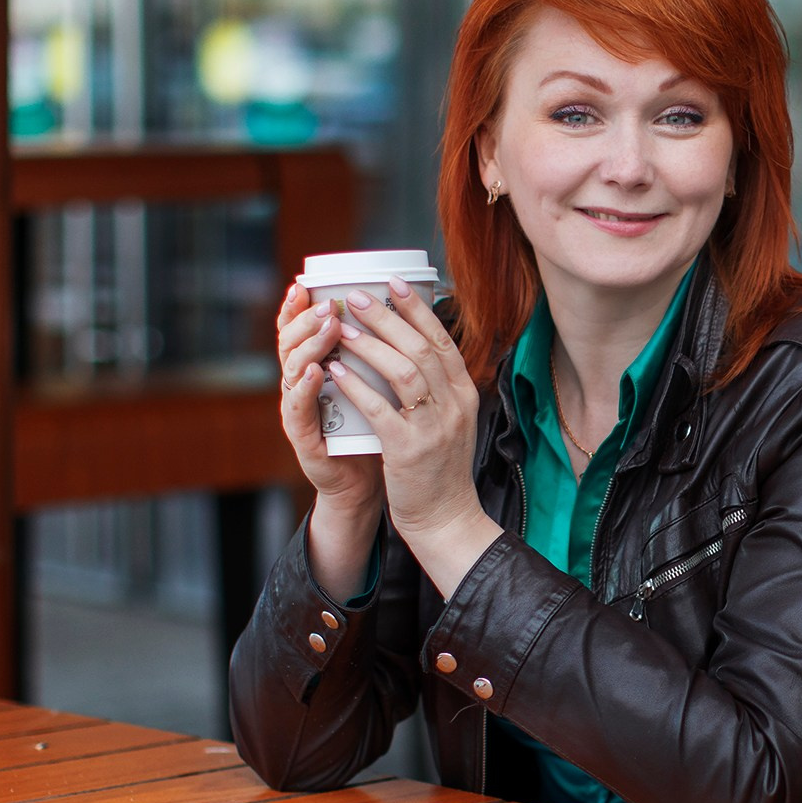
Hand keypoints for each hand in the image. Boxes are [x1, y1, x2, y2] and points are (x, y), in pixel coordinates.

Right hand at [275, 283, 384, 519]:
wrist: (366, 486)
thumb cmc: (373, 432)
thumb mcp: (374, 387)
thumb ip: (374, 356)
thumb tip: (399, 313)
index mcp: (316, 370)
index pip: (300, 332)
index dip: (297, 308)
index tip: (304, 282)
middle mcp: (301, 387)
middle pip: (290, 343)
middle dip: (306, 319)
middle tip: (326, 301)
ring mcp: (299, 412)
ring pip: (293, 370)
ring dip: (310, 345)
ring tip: (327, 325)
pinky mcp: (304, 439)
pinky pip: (301, 410)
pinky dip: (306, 388)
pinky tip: (316, 371)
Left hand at [323, 276, 502, 594]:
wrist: (447, 518)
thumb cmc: (440, 469)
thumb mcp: (450, 421)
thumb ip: (436, 387)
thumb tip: (411, 347)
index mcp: (464, 394)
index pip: (442, 341)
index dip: (417, 309)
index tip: (394, 283)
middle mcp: (453, 405)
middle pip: (422, 348)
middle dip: (388, 317)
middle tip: (357, 297)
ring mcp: (434, 427)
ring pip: (405, 371)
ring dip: (372, 344)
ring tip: (344, 326)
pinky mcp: (410, 450)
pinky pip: (381, 408)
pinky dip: (358, 385)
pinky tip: (337, 370)